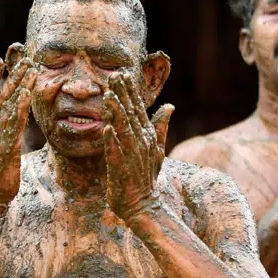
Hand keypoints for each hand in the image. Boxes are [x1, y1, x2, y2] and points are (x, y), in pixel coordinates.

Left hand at [102, 72, 174, 221]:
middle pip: (131, 114)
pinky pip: (116, 153)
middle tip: (114, 76)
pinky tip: (107, 129)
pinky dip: (112, 141)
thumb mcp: (157, 148)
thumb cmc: (147, 176)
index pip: (138, 108)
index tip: (121, 74)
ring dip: (116, 113)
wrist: (144, 204)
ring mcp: (132, 155)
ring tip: (108, 96)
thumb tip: (170, 106)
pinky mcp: (122, 169)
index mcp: (147, 135)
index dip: (129, 91)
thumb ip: (161, 126)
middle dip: (122, 95)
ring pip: (124, 130)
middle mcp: (141, 142)